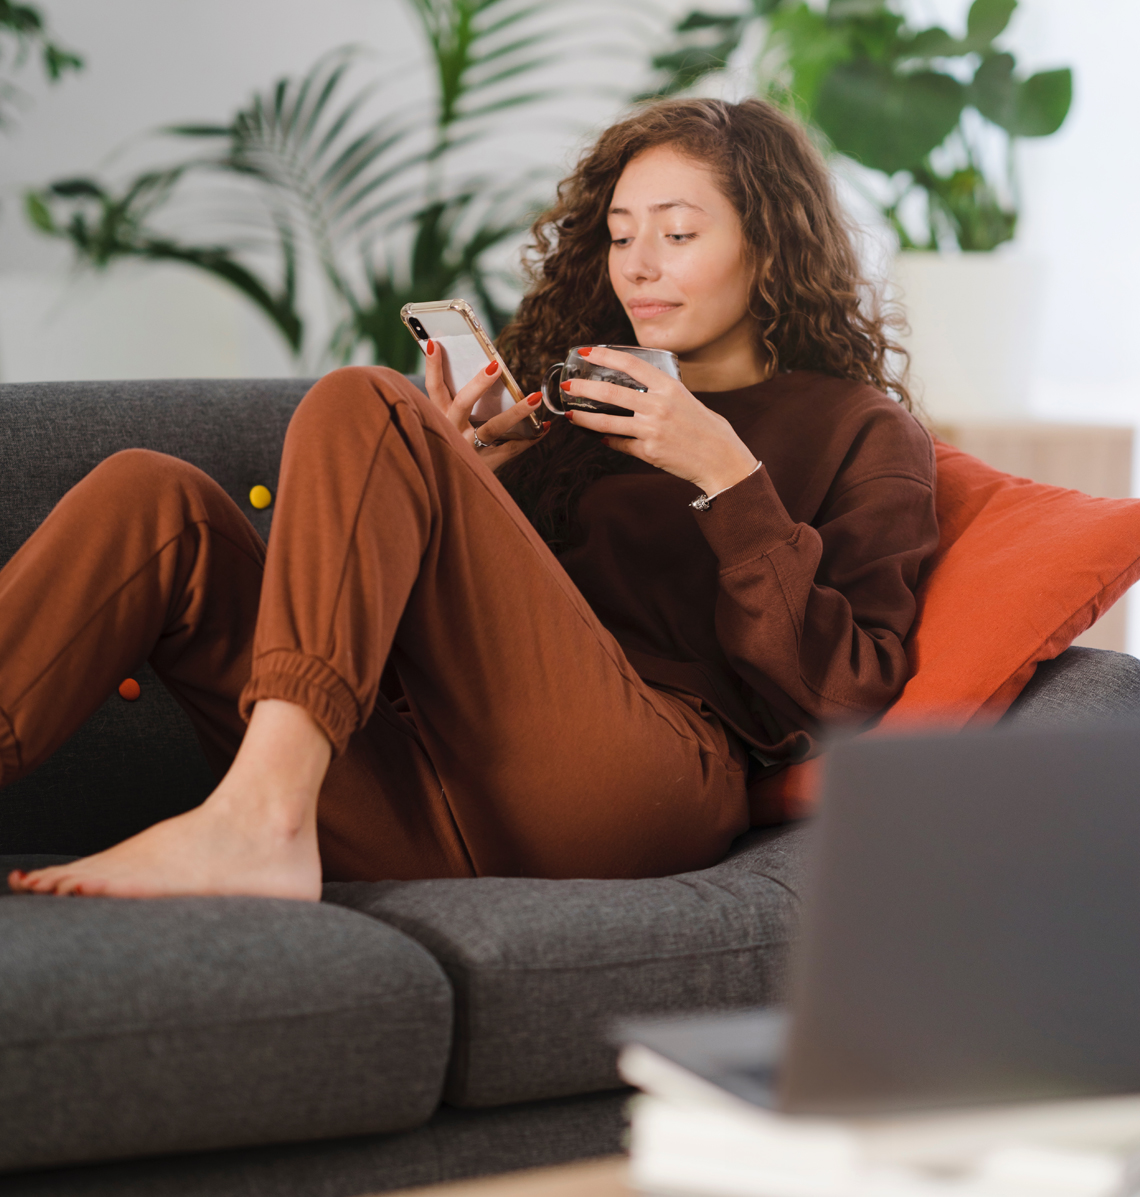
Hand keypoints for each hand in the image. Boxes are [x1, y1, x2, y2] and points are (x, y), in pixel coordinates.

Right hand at [423, 339, 547, 471]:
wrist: (451, 490)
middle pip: (462, 404)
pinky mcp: (486, 465)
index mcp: (438, 417)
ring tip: (536, 398)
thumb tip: (485, 369)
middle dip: (479, 384)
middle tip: (496, 366)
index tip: (435, 343)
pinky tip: (544, 427)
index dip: (432, 367)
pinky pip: (511, 449)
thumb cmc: (453, 448)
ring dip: (516, 412)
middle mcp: (451, 432)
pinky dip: (530, 438)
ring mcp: (469, 449)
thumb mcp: (447, 425)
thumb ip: (457, 402)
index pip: (433, 388)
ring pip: (493, 428)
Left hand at [558, 346, 757, 494]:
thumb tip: (639, 390)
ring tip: (570, 414)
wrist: (721, 459)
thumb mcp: (688, 400)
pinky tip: (601, 438)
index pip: (631, 365)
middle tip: (568, 386)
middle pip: (611, 393)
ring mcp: (652, 430)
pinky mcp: (649, 452)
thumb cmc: (709, 429)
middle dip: (584, 388)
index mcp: (670, 387)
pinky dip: (609, 440)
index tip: (587, 352)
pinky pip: (620, 444)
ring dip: (584, 419)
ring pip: (608, 422)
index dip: (605, 356)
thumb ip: (664, 393)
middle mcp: (658, 406)